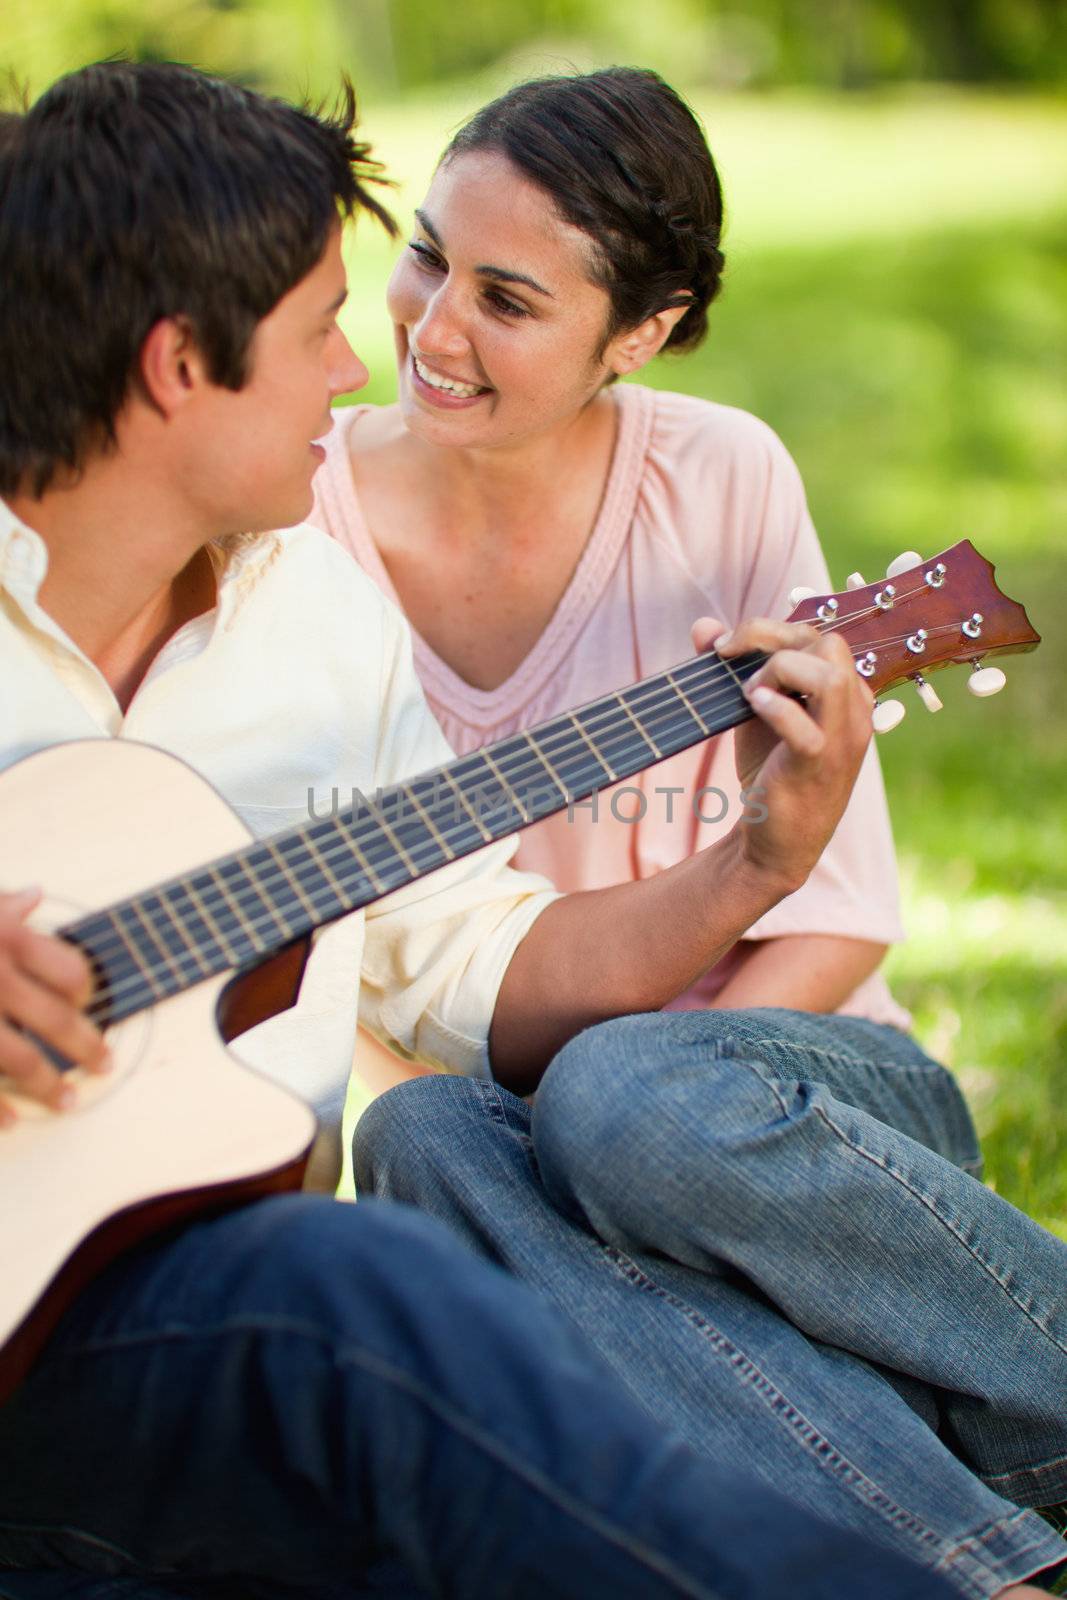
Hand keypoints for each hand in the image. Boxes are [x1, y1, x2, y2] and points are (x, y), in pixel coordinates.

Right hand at [0, 887, 108, 1124]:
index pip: (68, 970)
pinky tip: (11, 1122)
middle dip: (85, 1047)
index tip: (88, 1003)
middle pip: (57, 1020)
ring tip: (65, 1102)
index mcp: (4, 938)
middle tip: (103, 1064)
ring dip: (49, 1086)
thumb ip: (0, 906)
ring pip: (23, 1060)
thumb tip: (33, 895)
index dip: (84, 990)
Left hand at [692, 615, 873, 892]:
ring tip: (748, 693)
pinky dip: (776, 709)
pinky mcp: (817, 768)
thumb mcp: (755, 712)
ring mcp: (841, 741)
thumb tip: (702, 625)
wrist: (775, 842)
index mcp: (846, 693)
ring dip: (779, 671)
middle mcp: (853, 712)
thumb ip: (734, 666)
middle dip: (773, 639)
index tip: (724, 645)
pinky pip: (807, 728)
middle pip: (829, 644)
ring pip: (829, 677)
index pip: (820, 636)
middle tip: (728, 658)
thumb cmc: (770, 771)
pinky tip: (751, 706)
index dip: (770, 629)